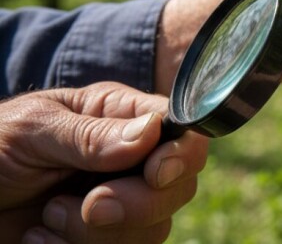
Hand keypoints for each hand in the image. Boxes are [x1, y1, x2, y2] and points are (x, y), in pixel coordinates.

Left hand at [0, 82, 208, 242]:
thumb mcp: (32, 130)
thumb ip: (90, 135)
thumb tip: (151, 134)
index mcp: (121, 117)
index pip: (182, 132)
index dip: (181, 156)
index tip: (154, 174)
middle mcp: (131, 159)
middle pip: (178, 187)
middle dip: (137, 204)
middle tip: (90, 206)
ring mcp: (120, 201)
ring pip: (153, 228)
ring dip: (98, 234)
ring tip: (48, 217)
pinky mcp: (103, 239)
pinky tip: (40, 239)